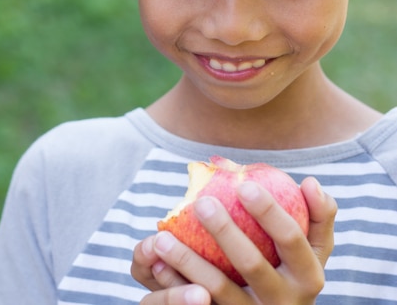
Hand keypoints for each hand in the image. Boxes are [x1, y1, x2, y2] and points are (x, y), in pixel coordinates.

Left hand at [132, 176, 336, 304]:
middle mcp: (286, 303)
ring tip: (163, 237)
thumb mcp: (314, 247)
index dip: (270, 211)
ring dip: (188, 262)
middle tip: (201, 201)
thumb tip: (310, 182)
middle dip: (225, 230)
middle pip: (252, 264)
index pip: (291, 239)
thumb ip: (318, 214)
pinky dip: (175, 285)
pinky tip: (156, 264)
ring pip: (219, 290)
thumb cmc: (294, 267)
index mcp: (310, 277)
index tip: (244, 184)